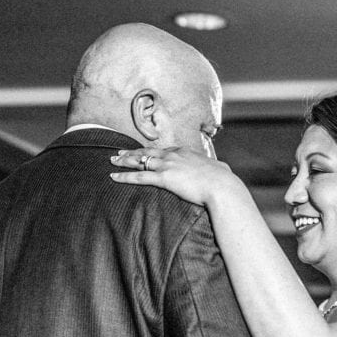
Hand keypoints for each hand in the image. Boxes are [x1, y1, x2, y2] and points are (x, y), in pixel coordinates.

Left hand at [109, 147, 247, 206]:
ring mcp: (168, 165)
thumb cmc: (223, 181)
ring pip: (140, 161)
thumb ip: (217, 169)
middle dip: (131, 152)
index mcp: (185, 152)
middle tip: (119, 152)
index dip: (150, 151)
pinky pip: (139, 176)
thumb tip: (224, 170)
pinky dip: (125, 176)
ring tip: (112, 161)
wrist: (221, 186)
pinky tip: (114, 177)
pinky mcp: (164, 178)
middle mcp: (174, 155)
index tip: (143, 152)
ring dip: (124, 161)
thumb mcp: (220, 170)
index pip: (163, 150)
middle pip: (147, 152)